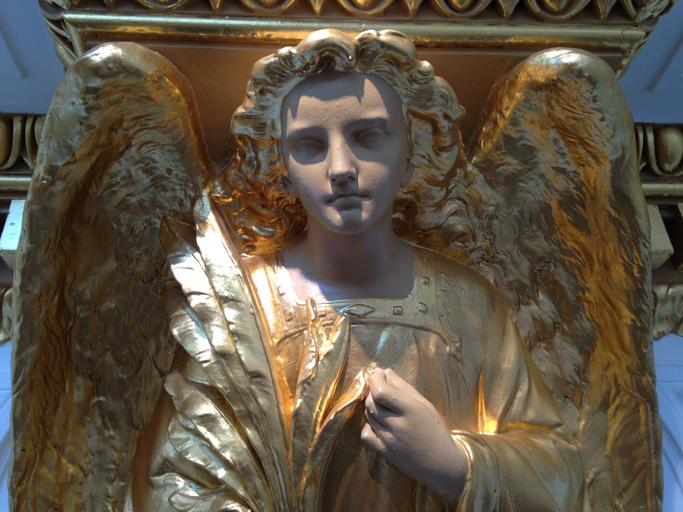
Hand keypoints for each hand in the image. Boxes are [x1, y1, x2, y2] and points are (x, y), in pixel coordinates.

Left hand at [361, 368, 468, 504]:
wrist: (441, 464)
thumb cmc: (435, 430)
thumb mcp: (424, 404)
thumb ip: (403, 387)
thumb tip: (385, 372)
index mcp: (411, 409)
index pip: (381, 391)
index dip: (375, 379)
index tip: (378, 374)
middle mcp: (398, 424)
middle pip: (372, 401)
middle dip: (373, 392)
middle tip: (382, 390)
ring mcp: (389, 439)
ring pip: (369, 415)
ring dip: (372, 407)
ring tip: (385, 407)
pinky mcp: (384, 452)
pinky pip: (366, 434)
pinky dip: (369, 426)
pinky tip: (379, 424)